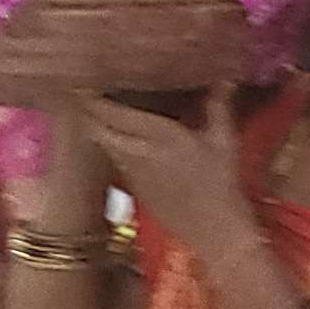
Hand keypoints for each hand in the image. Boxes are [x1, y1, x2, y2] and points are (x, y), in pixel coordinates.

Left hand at [76, 86, 243, 240]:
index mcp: (158, 135)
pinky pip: (113, 157)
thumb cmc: (222, 183)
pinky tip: (117, 137)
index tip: (84, 82)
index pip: (113, 112)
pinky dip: (108, 143)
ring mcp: (131, 170)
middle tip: (84, 92)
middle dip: (87, 110)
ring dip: (95, 126)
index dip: (93, 97)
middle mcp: (136, 151)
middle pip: (96, 127)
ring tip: (94, 110)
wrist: (212, 229)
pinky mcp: (132, 186)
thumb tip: (226, 78)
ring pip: (102, 143)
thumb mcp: (225, 141)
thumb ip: (219, 107)